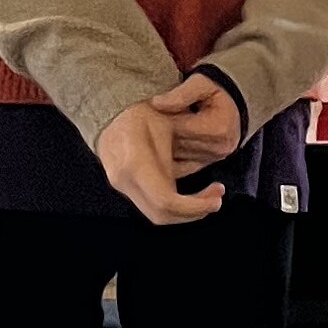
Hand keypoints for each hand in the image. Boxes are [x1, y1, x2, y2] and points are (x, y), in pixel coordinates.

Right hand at [99, 99, 226, 223]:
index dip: (195, 207)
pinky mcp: (126, 189)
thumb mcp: (167, 123)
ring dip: (186, 211)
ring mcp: (123, 187)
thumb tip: (213, 162)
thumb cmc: (140, 113)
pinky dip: (176, 206)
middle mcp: (125, 180)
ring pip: (157, 215)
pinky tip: (192, 196)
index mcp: (136, 163)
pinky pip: (152, 207)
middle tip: (216, 199)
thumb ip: (186, 148)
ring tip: (209, 197)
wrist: (111, 115)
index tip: (215, 200)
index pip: (166, 201)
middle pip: (162, 215)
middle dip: (194, 212)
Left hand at [151, 71, 241, 171]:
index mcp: (217, 128)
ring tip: (145, 134)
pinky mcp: (206, 163)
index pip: (179, 127)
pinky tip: (155, 148)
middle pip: (176, 144)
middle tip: (139, 124)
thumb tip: (157, 103)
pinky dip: (166, 158)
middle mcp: (217, 147)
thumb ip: (181, 93)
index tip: (143, 112)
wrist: (237, 102)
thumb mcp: (202, 82)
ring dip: (159, 147)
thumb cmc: (218, 90)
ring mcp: (212, 158)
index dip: (159, 120)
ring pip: (175, 157)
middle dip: (156, 134)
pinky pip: (180, 166)